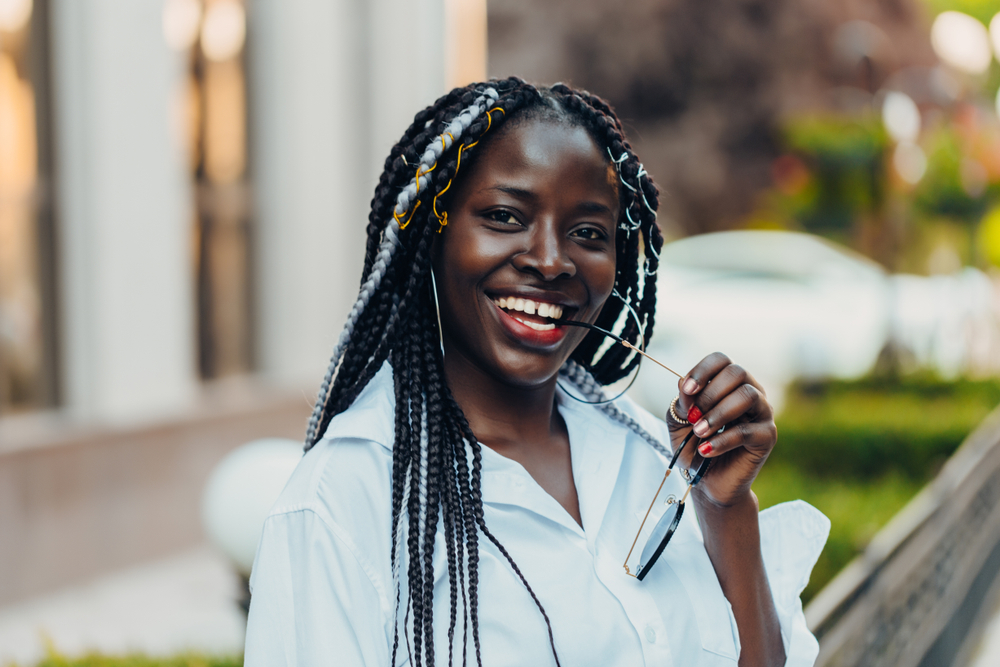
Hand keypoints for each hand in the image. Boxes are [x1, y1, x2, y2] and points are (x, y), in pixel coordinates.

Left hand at [667, 352, 775, 507]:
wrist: (708, 481)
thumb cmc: (694, 446)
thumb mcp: (679, 422)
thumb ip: (681, 403)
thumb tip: (683, 384)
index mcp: (728, 383)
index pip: (721, 360)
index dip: (702, 370)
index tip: (686, 390)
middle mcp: (750, 392)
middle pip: (737, 373)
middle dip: (709, 394)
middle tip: (693, 417)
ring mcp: (762, 413)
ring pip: (748, 396)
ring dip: (718, 414)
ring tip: (699, 432)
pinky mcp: (767, 436)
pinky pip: (747, 431)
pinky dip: (722, 440)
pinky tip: (706, 450)